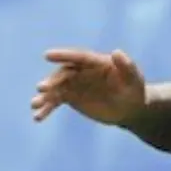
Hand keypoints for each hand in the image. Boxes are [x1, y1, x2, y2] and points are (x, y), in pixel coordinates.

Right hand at [31, 48, 146, 125]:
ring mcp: (74, 83)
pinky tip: (38, 118)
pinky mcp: (69, 97)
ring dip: (44, 96)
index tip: (47, 55)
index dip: (64, 55)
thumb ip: (127, 66)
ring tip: (35, 105)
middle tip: (42, 88)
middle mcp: (82, 70)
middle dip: (52, 80)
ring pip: (55, 88)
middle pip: (64, 74)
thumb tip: (117, 52)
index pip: (79, 57)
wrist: (130, 108)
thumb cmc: (135, 91)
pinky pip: (55, 101)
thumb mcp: (135, 79)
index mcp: (97, 62)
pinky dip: (46, 109)